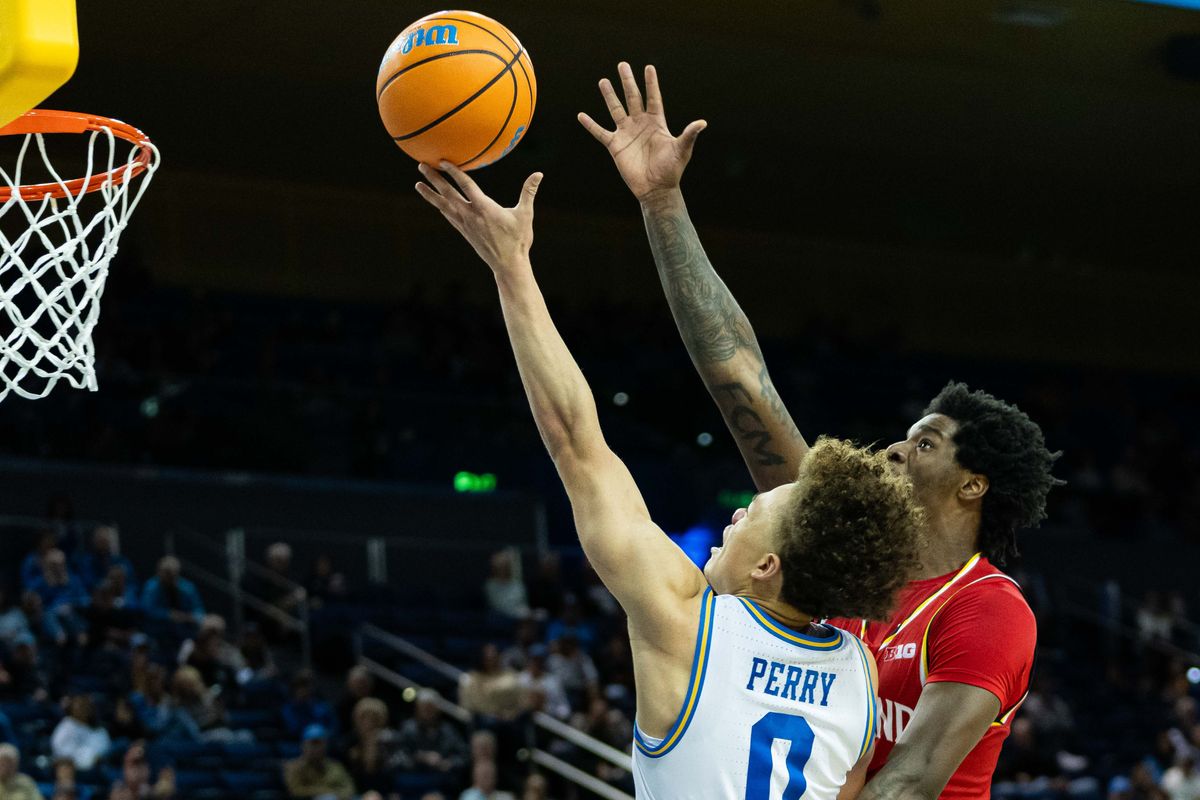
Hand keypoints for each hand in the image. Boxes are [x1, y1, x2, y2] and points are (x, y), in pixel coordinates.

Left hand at [415, 162, 541, 273]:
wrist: (507, 265)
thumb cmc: (518, 240)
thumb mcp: (525, 215)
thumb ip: (529, 192)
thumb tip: (539, 174)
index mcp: (484, 208)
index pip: (466, 185)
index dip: (454, 172)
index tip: (443, 161)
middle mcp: (470, 215)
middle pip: (448, 193)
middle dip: (434, 179)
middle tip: (421, 166)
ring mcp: (465, 225)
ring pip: (443, 206)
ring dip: (430, 194)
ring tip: (418, 184)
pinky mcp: (464, 232)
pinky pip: (448, 216)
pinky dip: (440, 207)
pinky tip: (435, 202)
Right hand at [578, 62, 705, 201]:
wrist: (656, 189)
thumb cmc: (671, 169)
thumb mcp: (681, 150)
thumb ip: (689, 134)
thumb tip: (702, 123)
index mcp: (656, 123)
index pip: (653, 98)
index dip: (651, 83)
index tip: (648, 67)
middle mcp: (640, 124)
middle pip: (633, 98)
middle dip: (628, 82)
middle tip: (622, 65)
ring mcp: (626, 134)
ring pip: (616, 110)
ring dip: (609, 96)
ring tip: (603, 81)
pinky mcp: (615, 146)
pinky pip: (600, 133)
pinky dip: (591, 125)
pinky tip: (581, 115)